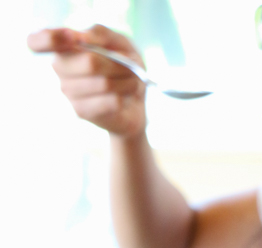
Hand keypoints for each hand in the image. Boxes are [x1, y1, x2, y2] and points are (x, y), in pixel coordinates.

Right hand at [27, 24, 146, 137]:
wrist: (135, 99)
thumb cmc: (123, 65)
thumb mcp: (118, 42)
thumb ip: (100, 34)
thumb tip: (80, 38)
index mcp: (64, 45)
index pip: (37, 40)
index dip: (50, 38)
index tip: (73, 38)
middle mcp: (60, 67)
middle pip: (90, 62)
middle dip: (119, 65)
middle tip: (129, 67)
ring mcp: (67, 90)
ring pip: (104, 83)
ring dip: (127, 82)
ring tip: (131, 82)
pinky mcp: (80, 111)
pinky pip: (110, 101)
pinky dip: (126, 96)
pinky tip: (125, 96)